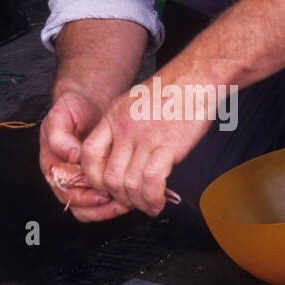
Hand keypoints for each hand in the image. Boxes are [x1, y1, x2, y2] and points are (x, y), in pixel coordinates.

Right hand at [40, 89, 128, 221]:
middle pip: (79, 207)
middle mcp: (66, 178)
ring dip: (108, 209)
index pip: (65, 192)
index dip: (83, 197)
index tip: (102, 192)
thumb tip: (72, 156)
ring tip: (127, 203)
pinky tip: (129, 195)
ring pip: (91, 209)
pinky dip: (115, 202)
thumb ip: (60, 136)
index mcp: (53, 166)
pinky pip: (103, 200)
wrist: (90, 101)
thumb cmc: (73, 109)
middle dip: (99, 209)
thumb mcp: (61, 116)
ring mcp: (82, 180)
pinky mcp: (97, 179)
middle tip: (120, 203)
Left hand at [79, 81, 209, 214]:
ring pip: (129, 184)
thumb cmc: (171, 92)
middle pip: (108, 176)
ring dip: (137, 203)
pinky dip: (153, 199)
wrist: (196, 78)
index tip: (106, 186)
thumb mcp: (134, 103)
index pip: (88, 154)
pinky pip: (152, 182)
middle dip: (118, 197)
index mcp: (113, 117)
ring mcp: (145, 138)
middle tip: (130, 202)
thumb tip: (121, 154)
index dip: (94, 177)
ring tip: (148, 206)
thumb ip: (122, 128)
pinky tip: (158, 202)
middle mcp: (124, 129)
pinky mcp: (167, 147)